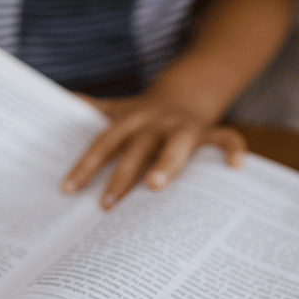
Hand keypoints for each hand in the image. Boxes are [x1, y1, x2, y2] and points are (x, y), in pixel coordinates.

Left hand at [61, 93, 245, 209]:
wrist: (185, 93)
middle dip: (120, 175)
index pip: (103, 143)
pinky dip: (233, 148)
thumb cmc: (145, 114)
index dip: (85, 165)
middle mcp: (156, 122)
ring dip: (166, 163)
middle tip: (105, 205)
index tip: (68, 189)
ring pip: (176, 145)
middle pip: (135, 148)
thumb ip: (93, 110)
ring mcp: (184, 127)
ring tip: (155, 186)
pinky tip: (235, 166)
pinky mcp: (210, 132)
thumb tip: (63, 99)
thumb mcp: (118, 109)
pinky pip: (226, 137)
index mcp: (131, 119)